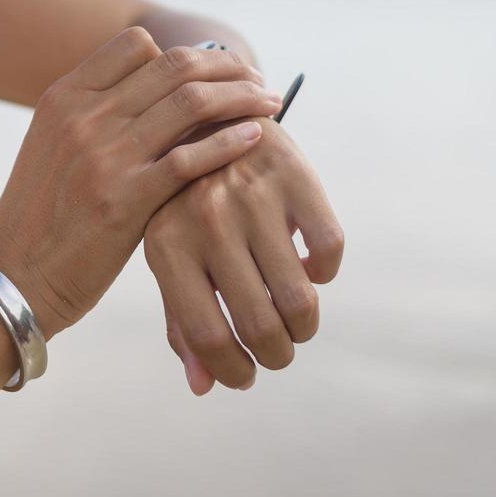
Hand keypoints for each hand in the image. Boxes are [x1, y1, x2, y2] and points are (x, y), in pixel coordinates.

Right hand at [0, 31, 283, 341]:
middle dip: (227, 67)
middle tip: (256, 82)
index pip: (136, 44)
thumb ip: (94, 116)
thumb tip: (149, 94)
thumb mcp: (53, 147)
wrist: (15, 277)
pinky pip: (191, 156)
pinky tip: (255, 139)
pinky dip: (230, 141)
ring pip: (190, 102)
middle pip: (173, 65)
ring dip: (241, 96)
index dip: (183, 53)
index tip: (213, 71)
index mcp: (64, 97)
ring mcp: (103, 155)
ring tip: (268, 104)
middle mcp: (83, 116)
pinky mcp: (124, 199)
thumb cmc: (41, 217)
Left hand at [143, 116, 343, 393]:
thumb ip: (181, 317)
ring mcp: (251, 196)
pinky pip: (329, 251)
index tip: (246, 377)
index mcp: (166, 243)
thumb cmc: (181, 198)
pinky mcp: (294, 174)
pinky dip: (325, 273)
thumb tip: (204, 386)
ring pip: (301, 299)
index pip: (206, 335)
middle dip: (277, 355)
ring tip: (297, 323)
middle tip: (279, 353)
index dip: (232, 370)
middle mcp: (206, 220)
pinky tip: (308, 267)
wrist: (204, 109)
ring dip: (305, 326)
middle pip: (260, 325)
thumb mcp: (168, 250)